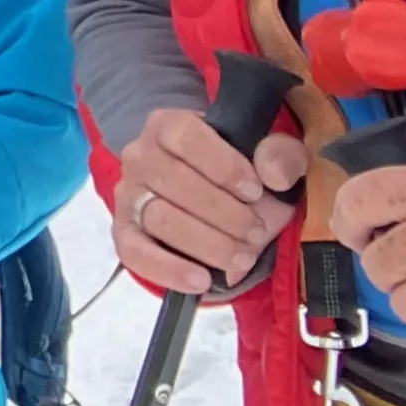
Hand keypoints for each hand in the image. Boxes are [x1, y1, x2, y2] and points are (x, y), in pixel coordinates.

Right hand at [114, 102, 305, 297]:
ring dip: (207, 243)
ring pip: (159, 219)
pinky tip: (202, 280)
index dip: (223, 166)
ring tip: (241, 257)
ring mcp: (128, 194)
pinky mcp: (124, 232)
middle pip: (173, 182)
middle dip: (223, 214)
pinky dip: (170, 270)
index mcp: (169, 125)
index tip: (255, 191)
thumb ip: (281, 155)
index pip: (184, 137)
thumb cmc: (242, 175)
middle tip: (255, 232)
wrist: (216, 202)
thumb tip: (273, 174)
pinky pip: (135, 252)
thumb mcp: (269, 157)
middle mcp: (140, 155)